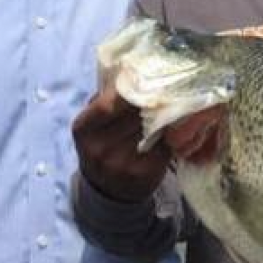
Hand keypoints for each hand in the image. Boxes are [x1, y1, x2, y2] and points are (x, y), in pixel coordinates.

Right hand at [72, 82, 171, 202]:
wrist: (106, 191)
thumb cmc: (101, 146)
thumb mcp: (92, 125)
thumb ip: (106, 101)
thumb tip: (130, 71)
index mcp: (84, 130)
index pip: (108, 104)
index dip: (129, 90)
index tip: (146, 79)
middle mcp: (100, 149)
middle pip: (134, 115)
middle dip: (153, 100)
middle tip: (171, 84)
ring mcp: (122, 164)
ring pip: (152, 128)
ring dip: (167, 114)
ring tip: (177, 101)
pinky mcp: (144, 174)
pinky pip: (164, 146)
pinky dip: (174, 133)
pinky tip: (178, 125)